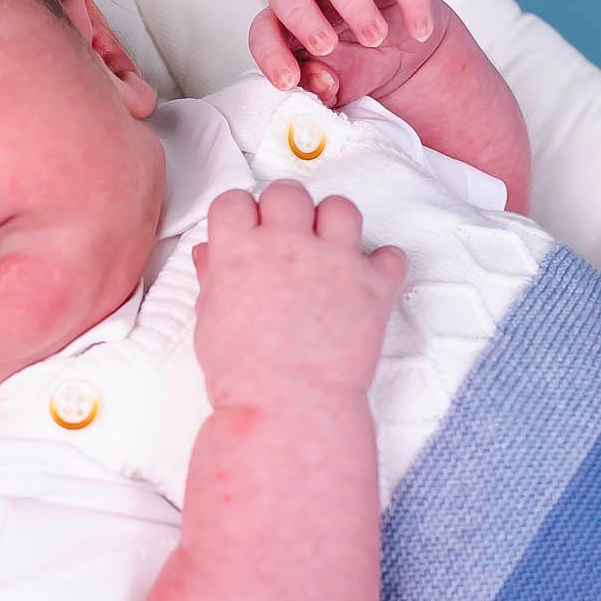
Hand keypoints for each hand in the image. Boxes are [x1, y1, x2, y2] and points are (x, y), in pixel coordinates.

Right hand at [191, 181, 406, 410]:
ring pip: (340, 207)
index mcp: (240, 252)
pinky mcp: (374, 286)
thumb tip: (211, 254)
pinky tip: (366, 280)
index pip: (234, 200)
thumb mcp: (210, 322)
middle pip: (288, 192)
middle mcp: (289, 245)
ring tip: (327, 252)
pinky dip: (382, 265)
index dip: (239, 214)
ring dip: (332, 224)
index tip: (245, 230)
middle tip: (285, 239)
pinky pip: (390, 255)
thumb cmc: (242, 375)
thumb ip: (213, 278)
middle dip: (284, 210)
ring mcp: (335, 262)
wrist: (289, 408)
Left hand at [248, 0, 453, 107]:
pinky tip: (419, 32)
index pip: (264, 28)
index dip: (270, 53)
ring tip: (375, 39)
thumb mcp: (335, 89)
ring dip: (353, 3)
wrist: (405, 60)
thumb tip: (319, 81)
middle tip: (326, 47)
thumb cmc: (357, 70)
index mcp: (286, 23)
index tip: (288, 82)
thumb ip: (317, 89)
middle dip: (301, 16)